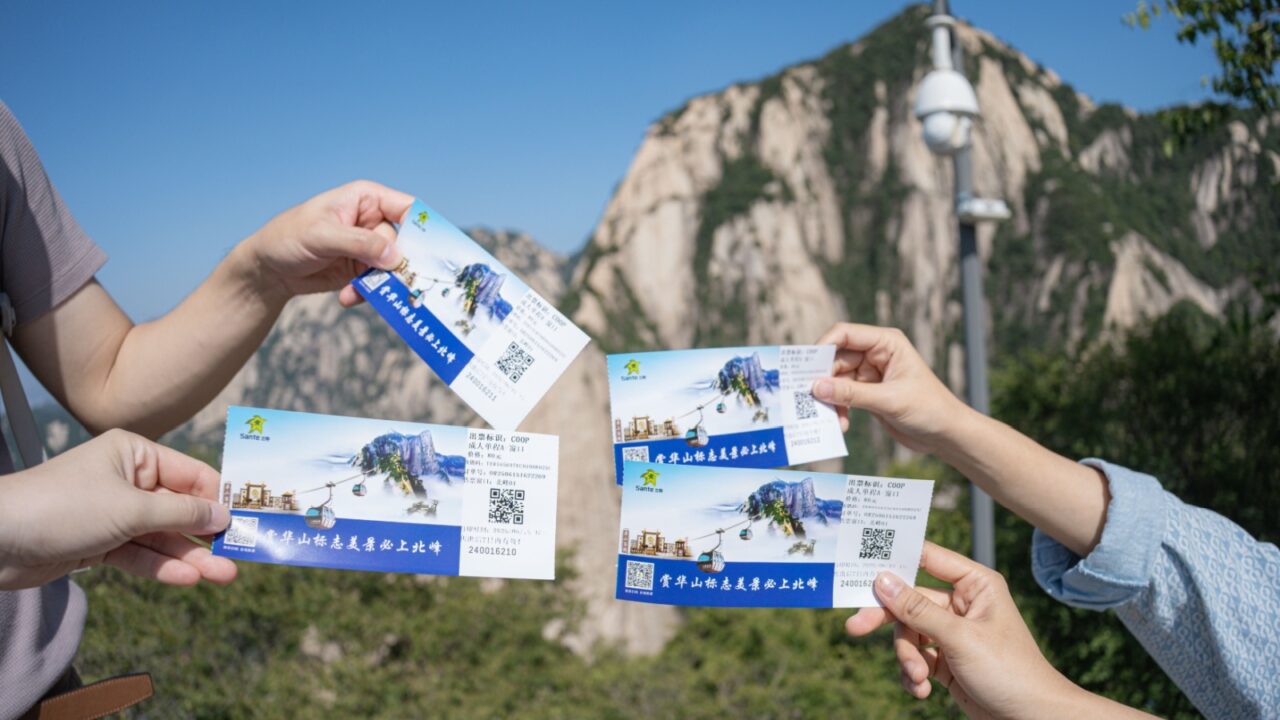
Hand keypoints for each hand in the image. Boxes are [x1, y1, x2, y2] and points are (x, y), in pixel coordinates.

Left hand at [0, 430, 236, 589]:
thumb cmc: (62, 507)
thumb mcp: (130, 508)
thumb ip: (180, 513)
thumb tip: (223, 514)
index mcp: (134, 454)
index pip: (191, 474)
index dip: (220, 497)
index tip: (249, 519)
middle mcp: (127, 480)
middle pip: (179, 509)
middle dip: (208, 534)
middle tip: (240, 555)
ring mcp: (113, 513)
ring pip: (162, 537)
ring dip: (191, 556)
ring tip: (223, 576)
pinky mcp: (99, 542)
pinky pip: (140, 554)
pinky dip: (162, 566)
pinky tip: (188, 579)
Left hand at [236, 180, 414, 306]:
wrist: (267, 269)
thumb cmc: (288, 238)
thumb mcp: (322, 235)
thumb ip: (360, 243)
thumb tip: (395, 257)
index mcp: (367, 199)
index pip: (408, 209)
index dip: (425, 228)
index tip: (437, 252)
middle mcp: (372, 221)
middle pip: (405, 245)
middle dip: (400, 266)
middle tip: (399, 284)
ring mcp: (368, 248)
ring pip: (392, 268)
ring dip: (380, 284)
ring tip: (355, 292)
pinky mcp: (361, 270)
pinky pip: (377, 283)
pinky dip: (366, 293)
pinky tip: (345, 297)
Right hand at [812, 323, 972, 454]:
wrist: (946, 434)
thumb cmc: (929, 409)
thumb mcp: (889, 400)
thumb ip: (852, 393)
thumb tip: (816, 387)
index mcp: (886, 342)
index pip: (844, 334)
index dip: (822, 347)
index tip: (805, 368)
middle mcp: (876, 353)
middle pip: (835, 359)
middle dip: (823, 379)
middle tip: (810, 399)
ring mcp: (870, 373)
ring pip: (836, 379)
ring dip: (830, 399)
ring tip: (831, 419)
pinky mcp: (867, 392)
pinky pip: (842, 395)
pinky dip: (838, 408)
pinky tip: (841, 424)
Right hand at [846, 542, 1091, 718]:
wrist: (1032, 719)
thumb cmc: (1009, 671)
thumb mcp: (960, 638)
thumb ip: (918, 609)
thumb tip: (882, 580)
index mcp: (974, 584)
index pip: (927, 558)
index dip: (896, 557)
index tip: (861, 561)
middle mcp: (961, 603)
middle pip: (908, 600)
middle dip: (887, 620)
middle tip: (855, 628)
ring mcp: (951, 632)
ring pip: (908, 633)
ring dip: (908, 658)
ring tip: (918, 678)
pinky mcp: (945, 659)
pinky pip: (915, 657)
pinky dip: (913, 673)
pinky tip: (921, 690)